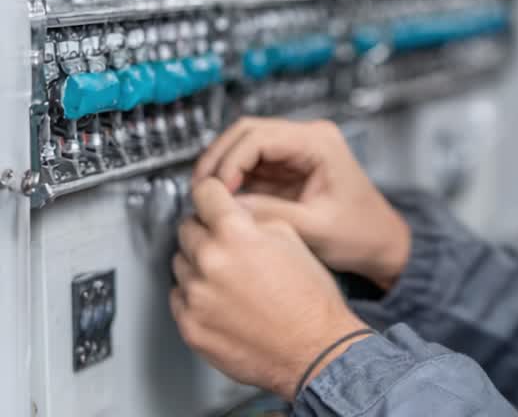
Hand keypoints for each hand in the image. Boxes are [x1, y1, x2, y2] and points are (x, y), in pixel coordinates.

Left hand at [171, 179, 369, 399]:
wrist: (314, 350)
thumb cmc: (311, 302)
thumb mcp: (293, 241)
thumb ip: (256, 220)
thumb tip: (235, 212)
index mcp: (237, 235)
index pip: (205, 193)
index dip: (212, 193)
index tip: (211, 197)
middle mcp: (210, 262)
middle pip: (186, 228)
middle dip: (205, 230)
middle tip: (229, 244)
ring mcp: (196, 296)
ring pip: (180, 264)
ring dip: (199, 264)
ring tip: (230, 278)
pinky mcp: (190, 326)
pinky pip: (178, 299)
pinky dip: (195, 296)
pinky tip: (223, 301)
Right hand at [192, 118, 410, 289]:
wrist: (381, 243)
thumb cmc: (361, 234)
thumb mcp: (316, 228)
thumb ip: (271, 214)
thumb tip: (229, 207)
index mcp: (319, 142)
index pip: (259, 136)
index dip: (230, 161)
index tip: (216, 190)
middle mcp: (308, 139)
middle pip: (246, 133)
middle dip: (218, 160)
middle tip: (200, 191)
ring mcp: (296, 152)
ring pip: (243, 147)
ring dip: (222, 169)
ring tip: (207, 199)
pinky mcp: (288, 169)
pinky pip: (250, 166)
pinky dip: (232, 181)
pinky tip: (223, 203)